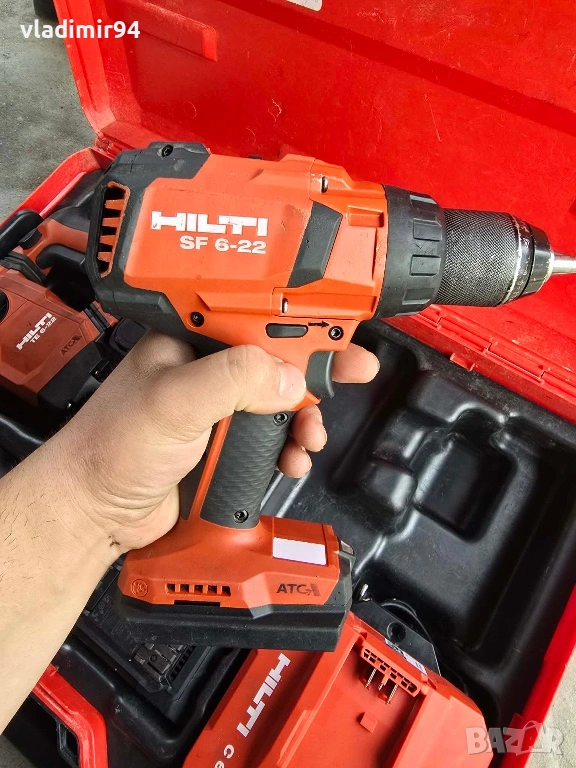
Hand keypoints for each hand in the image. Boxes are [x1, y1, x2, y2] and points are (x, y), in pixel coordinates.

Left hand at [39, 334, 378, 559]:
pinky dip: (290, 448)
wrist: (96, 512)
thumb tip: (288, 379)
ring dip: (306, 418)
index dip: (301, 320)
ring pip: (280, 402)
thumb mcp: (175, 401)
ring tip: (310, 436)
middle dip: (317, 371)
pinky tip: (292, 459)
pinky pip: (271, 438)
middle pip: (277, 359)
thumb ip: (234, 380)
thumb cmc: (111, 447)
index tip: (338, 327)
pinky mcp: (223, 444)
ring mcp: (217, 409)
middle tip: (352, 372)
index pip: (257, 316)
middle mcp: (207, 370)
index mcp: (192, 341)